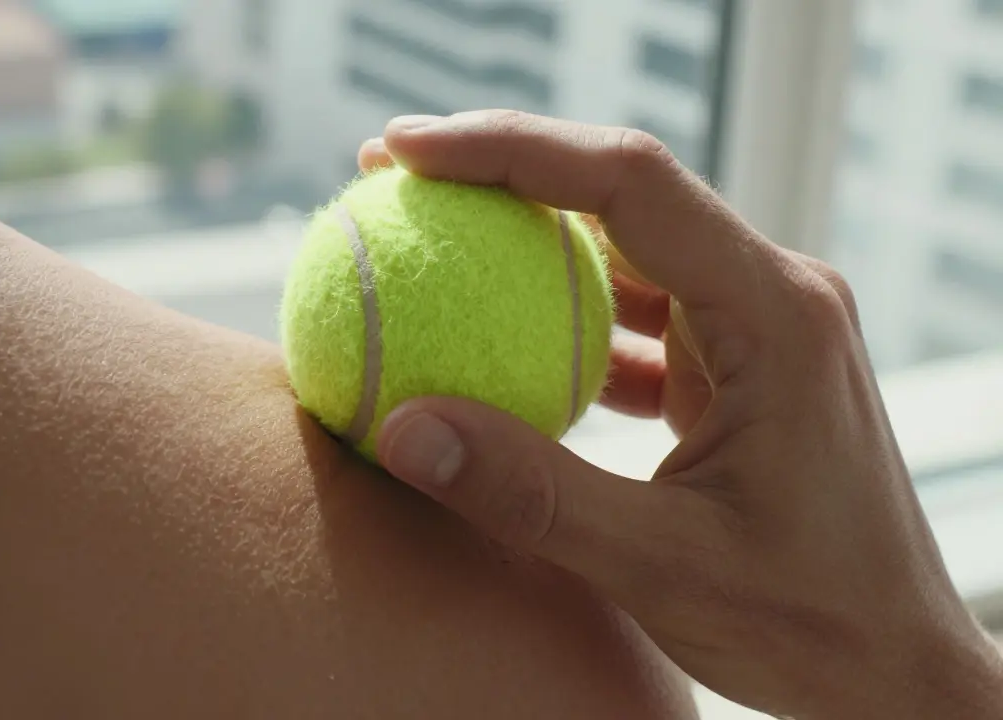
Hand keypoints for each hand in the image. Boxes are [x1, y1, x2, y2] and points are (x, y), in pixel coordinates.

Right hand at [356, 111, 1002, 718]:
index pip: (629, 183)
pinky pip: (624, 320)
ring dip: (520, 244)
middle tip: (390, 175)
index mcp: (775, 310)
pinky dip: (548, 322)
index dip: (509, 148)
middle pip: (617, 193)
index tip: (406, 150)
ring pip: (617, 250)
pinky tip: (484, 342)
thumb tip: (399, 428)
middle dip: (500, 172)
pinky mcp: (727, 367)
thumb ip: (532, 494)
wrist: (893, 667)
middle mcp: (767, 294)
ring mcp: (748, 328)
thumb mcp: (664, 565)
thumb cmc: (813, 620)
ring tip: (424, 240)